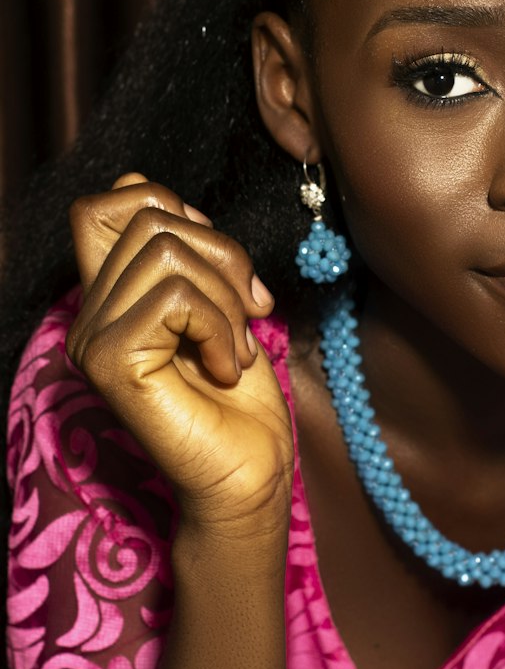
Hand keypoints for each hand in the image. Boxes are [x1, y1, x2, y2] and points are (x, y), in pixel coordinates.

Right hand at [68, 174, 293, 544]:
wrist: (250, 471)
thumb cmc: (240, 395)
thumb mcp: (219, 300)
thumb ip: (187, 253)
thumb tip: (162, 197)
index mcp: (113, 294)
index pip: (108, 203)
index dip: (170, 207)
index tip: (217, 264)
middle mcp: (91, 313)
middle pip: (150, 218)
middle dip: (222, 255)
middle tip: (245, 314)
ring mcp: (94, 338)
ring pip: (166, 252)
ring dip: (225, 296)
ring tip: (232, 347)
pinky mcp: (112, 362)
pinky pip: (176, 297)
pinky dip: (220, 325)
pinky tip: (225, 367)